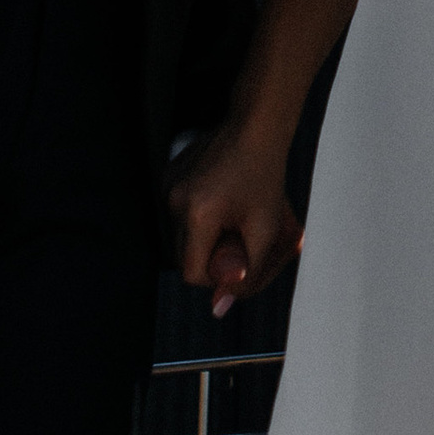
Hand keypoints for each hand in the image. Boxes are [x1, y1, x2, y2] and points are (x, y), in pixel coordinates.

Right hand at [168, 119, 302, 317]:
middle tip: (245, 240)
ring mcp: (167, 187)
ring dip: (208, 238)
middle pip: (186, 258)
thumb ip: (247, 272)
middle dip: (215, 258)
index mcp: (196, 215)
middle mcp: (173, 201)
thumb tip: (219, 308)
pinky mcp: (168, 177)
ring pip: (183, 237)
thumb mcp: (265, 228)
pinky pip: (180, 214)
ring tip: (236, 216)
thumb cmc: (265, 176)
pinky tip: (225, 198)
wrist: (255, 126)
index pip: (193, 275)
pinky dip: (201, 217)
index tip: (244, 262)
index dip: (219, 278)